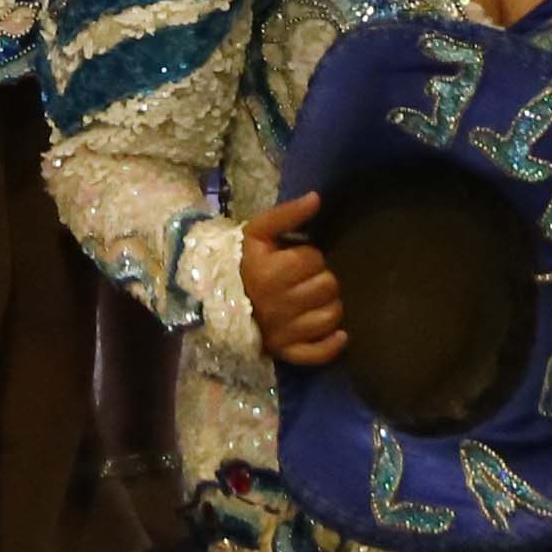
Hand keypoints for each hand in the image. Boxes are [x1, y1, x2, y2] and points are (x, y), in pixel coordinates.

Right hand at [240, 190, 345, 367]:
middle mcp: (278, 305)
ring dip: (329, 306)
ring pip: (330, 316)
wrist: (211, 298)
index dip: (309, 255)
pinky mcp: (286, 352)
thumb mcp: (256, 232)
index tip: (295, 258)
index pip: (314, 259)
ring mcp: (283, 332)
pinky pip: (318, 353)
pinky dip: (331, 345)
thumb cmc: (240, 262)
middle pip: (328, 286)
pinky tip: (339, 333)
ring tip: (316, 299)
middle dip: (321, 278)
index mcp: (269, 273)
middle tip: (305, 279)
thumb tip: (317, 198)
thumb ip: (286, 214)